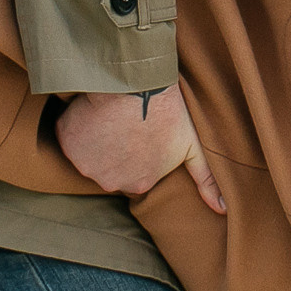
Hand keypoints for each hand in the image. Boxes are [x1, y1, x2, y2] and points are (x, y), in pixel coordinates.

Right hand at [55, 86, 226, 214]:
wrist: (139, 81)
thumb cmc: (170, 112)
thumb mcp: (193, 147)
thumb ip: (207, 180)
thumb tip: (223, 209)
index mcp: (139, 184)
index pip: (132, 173)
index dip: (134, 152)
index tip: (139, 135)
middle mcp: (110, 181)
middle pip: (108, 166)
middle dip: (113, 149)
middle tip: (124, 124)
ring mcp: (85, 162)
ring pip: (87, 152)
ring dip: (94, 139)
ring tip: (111, 117)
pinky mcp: (67, 141)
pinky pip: (68, 137)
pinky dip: (76, 127)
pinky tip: (92, 113)